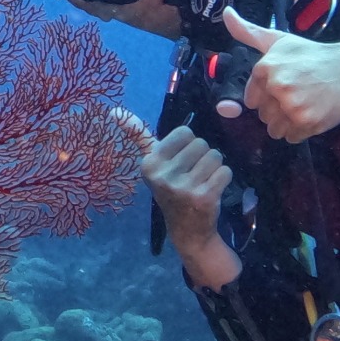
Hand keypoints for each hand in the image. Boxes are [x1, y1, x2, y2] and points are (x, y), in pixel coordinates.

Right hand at [120, 111, 240, 288]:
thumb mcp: (153, 164)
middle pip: (201, 143)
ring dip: (214, 168)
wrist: (188, 231)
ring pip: (215, 156)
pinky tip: (212, 191)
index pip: (184, 132)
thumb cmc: (172, 189)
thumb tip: (114, 109)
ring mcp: (183, 188)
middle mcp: (163, 175)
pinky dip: (223, 179)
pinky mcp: (203, 197)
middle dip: (202, 157)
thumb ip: (137, 135)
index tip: (179, 164)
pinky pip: (225, 171)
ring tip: (203, 182)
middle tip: (193, 176)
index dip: (187, 146)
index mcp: (149, 163)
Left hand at [219, 7, 339, 142]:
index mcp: (265, 67)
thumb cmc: (313, 54)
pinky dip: (301, 131)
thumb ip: (248, 32)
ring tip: (307, 104)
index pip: (251, 99)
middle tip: (301, 93)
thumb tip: (227, 14)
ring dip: (288, 123)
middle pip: (263, 115)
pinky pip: (291, 138)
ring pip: (275, 129)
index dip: (269, 95)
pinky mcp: (307, 122)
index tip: (287, 85)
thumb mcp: (279, 40)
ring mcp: (292, 105)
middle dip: (278, 109)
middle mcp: (276, 86)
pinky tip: (314, 113)